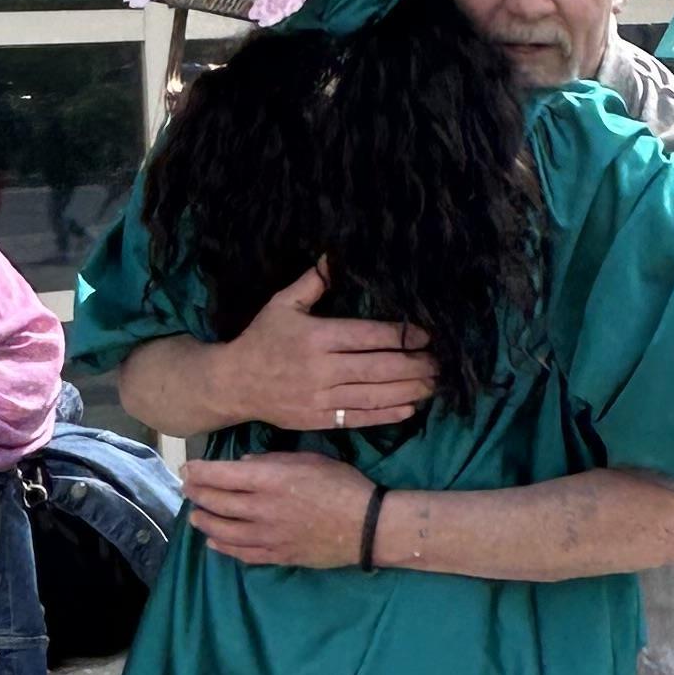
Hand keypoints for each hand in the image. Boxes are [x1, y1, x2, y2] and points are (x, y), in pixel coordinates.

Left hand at [182, 452, 376, 569]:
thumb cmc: (342, 485)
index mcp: (269, 480)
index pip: (221, 475)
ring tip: (195, 517)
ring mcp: (267, 536)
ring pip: (223, 531)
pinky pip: (243, 554)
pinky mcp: (277, 555)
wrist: (367, 526)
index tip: (187, 468)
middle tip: (187, 489)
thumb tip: (245, 465)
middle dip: (197, 494)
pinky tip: (215, 544)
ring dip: (205, 522)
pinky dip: (224, 548)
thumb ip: (273, 462)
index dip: (198, 471)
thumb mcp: (309, 460)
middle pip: (217, 502)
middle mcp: (261, 509)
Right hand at [218, 264, 437, 433]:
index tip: (425, 335)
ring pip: (373, 395)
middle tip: (439, 363)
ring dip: (407, 390)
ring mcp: (321, 398)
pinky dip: (387, 415)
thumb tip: (334, 255)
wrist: (234, 384)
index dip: (400, 336)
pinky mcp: (319, 420)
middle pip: (377, 368)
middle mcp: (321, 369)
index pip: (367, 336)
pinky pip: (359, 418)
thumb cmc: (261, 339)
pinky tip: (410, 408)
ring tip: (433, 384)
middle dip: (413, 365)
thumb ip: (312, 282)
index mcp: (316, 337)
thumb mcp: (282, 304)